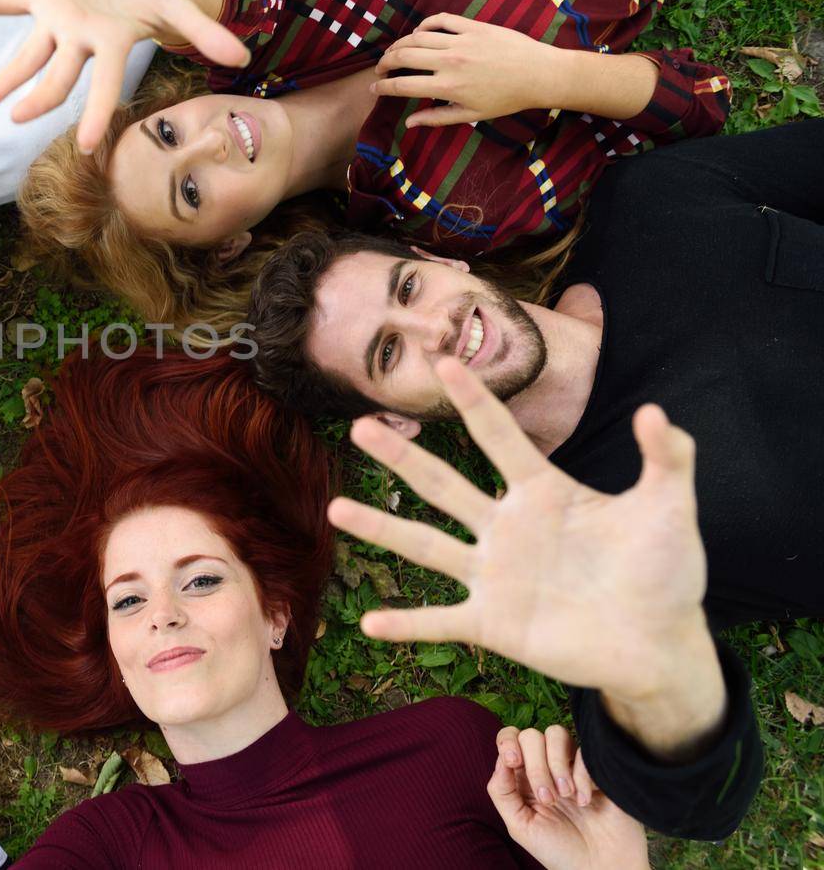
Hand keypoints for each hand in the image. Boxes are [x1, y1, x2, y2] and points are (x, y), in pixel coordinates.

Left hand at [0, 0, 248, 151]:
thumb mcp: (180, 9)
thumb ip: (204, 34)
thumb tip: (243, 61)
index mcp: (109, 46)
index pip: (102, 86)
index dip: (95, 114)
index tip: (84, 149)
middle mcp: (79, 41)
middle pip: (56, 76)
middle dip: (37, 98)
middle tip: (16, 118)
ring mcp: (57, 20)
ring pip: (25, 52)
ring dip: (3, 77)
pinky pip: (2, 2)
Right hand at [328, 359, 720, 716]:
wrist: (660, 644)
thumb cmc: (667, 573)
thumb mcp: (670, 510)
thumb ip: (668, 458)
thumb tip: (655, 411)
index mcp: (544, 494)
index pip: (501, 438)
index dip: (475, 401)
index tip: (446, 362)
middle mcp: (507, 529)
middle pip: (443, 485)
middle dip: (402, 457)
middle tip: (362, 426)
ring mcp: (495, 576)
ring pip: (426, 546)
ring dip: (381, 528)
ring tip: (336, 508)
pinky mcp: (494, 623)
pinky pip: (441, 621)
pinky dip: (406, 623)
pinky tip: (368, 624)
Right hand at [373, 14, 567, 127]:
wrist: (539, 75)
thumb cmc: (506, 99)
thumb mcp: (471, 115)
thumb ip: (437, 117)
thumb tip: (409, 123)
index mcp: (448, 87)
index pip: (403, 85)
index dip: (383, 87)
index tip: (374, 88)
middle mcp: (451, 62)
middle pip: (404, 56)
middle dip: (385, 62)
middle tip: (380, 68)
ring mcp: (462, 41)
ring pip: (417, 37)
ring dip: (400, 44)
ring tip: (395, 51)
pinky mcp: (474, 27)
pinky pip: (441, 20)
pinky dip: (425, 24)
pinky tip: (420, 32)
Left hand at [490, 727, 647, 869]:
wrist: (600, 868)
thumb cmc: (559, 850)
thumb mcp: (521, 826)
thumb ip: (502, 792)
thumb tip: (500, 761)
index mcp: (523, 777)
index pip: (510, 738)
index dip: (507, 742)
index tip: (513, 762)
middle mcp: (547, 766)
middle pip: (531, 735)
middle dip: (535, 766)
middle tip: (548, 799)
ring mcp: (573, 766)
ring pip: (556, 733)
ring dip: (556, 763)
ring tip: (565, 795)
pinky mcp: (598, 769)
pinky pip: (585, 752)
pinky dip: (582, 775)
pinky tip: (585, 801)